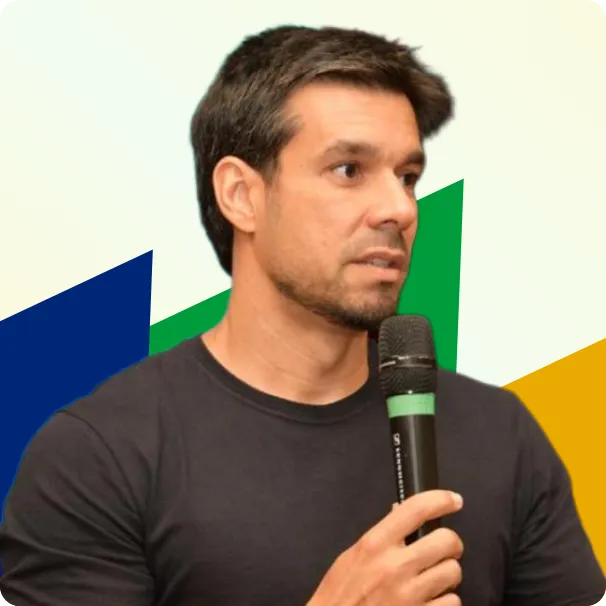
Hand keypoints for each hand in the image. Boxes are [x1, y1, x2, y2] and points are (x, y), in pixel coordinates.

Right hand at [307, 490, 463, 605]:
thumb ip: (379, 537)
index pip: (416, 509)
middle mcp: (395, 566)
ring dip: (447, 574)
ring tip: (433, 578)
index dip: (441, 499)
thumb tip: (399, 513)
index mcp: (375, 545)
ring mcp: (410, 595)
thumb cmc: (340, 598)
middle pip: (446, 540)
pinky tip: (430, 600)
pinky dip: (445, 601)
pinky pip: (452, 602)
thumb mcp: (351, 558)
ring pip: (453, 571)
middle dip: (450, 543)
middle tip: (445, 548)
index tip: (453, 500)